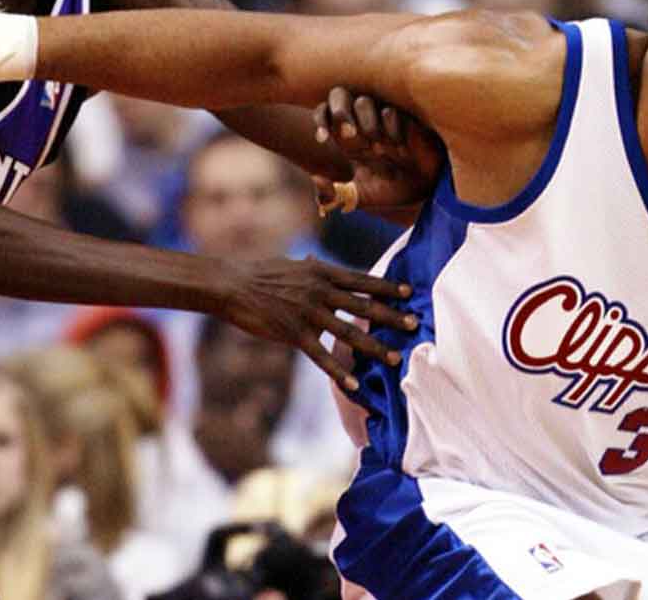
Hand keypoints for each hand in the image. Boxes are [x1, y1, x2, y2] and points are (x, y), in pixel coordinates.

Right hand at [223, 256, 416, 391]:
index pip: (363, 280)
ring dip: (374, 347)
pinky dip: (339, 372)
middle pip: (364, 306)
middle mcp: (321, 291)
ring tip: (395, 358)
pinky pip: (321, 356)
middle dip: (392, 316)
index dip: (387, 287)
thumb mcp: (292, 265)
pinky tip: (354, 385)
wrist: (233, 284)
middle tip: (414, 324)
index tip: (409, 293)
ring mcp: (309, 313)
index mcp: (323, 273)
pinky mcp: (294, 333)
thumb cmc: (261, 273)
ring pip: (349, 333)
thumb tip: (318, 262)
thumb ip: (311, 269)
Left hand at [312, 86, 443, 211]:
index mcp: (347, 137)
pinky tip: (399, 147)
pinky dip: (390, 129)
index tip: (324, 140)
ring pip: (363, 101)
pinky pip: (390, 111)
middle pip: (339, 95)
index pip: (324, 113)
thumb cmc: (392, 190)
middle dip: (339, 113)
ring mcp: (384, 118)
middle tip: (350, 135)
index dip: (320, 121)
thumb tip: (315, 179)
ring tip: (379, 148)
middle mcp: (363, 122)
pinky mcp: (406, 118)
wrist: (426, 192)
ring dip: (366, 124)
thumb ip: (334, 195)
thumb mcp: (359, 197)